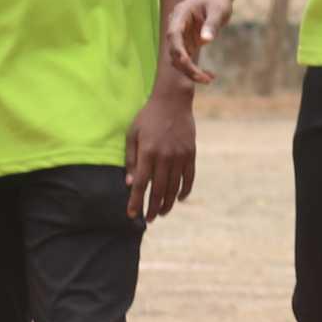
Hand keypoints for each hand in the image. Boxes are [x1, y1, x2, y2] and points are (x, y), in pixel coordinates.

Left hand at [124, 86, 196, 221]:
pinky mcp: (191, 153)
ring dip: (167, 202)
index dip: (136, 201)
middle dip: (152, 207)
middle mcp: (165, 156)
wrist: (173, 101)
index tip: (132, 215)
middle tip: (148, 220)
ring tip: (162, 212)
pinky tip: (179, 198)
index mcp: (148, 152)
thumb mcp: (133, 135)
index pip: (141, 184)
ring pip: (174, 186)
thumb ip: (131, 160)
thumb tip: (130, 183)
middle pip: (159, 189)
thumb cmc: (148, 118)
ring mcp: (180, 155)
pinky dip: (185, 190)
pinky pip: (189, 177)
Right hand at [164, 0, 233, 84]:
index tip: (187, 61)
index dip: (178, 49)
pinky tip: (210, 76)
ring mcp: (180, 38)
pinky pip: (187, 61)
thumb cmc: (217, 1)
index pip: (173, 35)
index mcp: (179, 15)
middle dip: (187, 67)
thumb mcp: (219, 9)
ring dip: (190, 72)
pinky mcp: (187, 45)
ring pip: (178, 60)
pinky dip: (196, 69)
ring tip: (209, 80)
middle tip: (205, 78)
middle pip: (174, 51)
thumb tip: (206, 40)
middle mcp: (176, 28)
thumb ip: (212, 24)